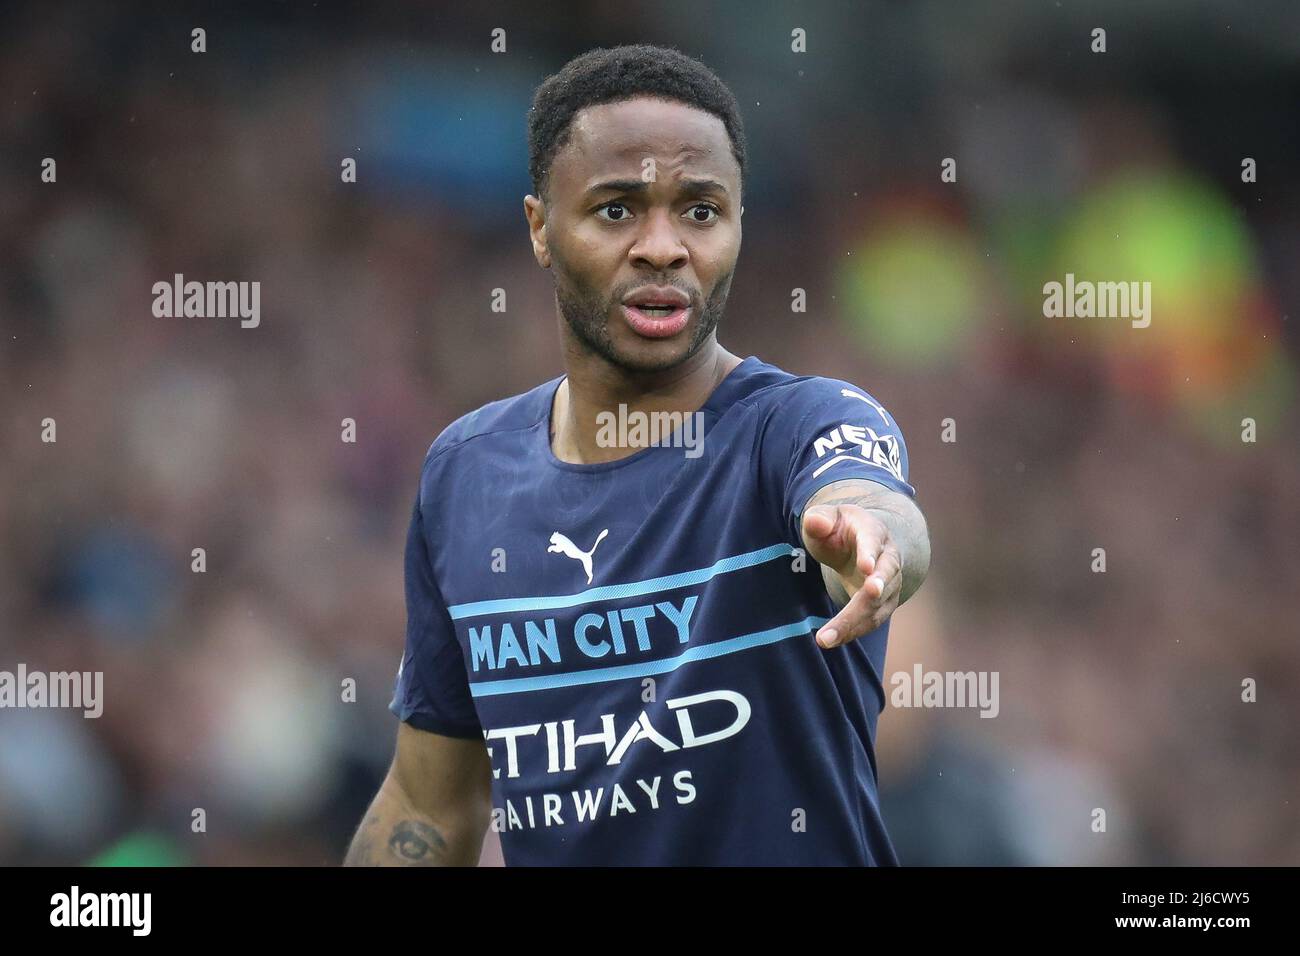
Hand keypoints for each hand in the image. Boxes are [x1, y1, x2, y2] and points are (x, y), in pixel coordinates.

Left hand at [800, 504, 902, 648]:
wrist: (860, 543)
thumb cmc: (839, 529)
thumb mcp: (826, 518)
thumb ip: (819, 519)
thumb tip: (816, 522)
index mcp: (873, 531)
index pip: (874, 542)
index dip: (871, 554)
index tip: (866, 568)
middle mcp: (888, 558)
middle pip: (884, 576)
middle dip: (875, 591)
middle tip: (866, 597)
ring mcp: (890, 583)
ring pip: (877, 605)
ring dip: (854, 622)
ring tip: (826, 638)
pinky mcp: (883, 604)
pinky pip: (871, 620)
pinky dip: (852, 631)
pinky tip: (832, 640)